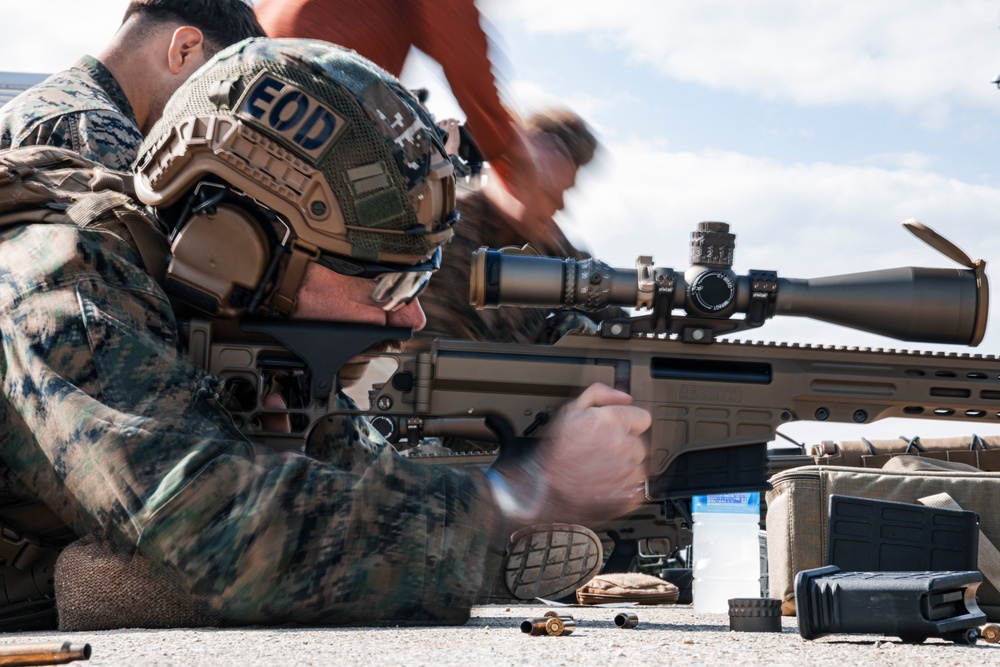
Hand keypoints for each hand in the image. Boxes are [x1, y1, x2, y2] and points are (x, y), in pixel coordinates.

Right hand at [437, 118, 461, 154]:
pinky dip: (456, 120)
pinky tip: (458, 121)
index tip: (441, 124)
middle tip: (449, 122)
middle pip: (443, 121)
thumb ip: (439, 137)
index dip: (439, 123)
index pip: (437, 124)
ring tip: (454, 121)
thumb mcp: (439, 142)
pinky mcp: (454, 128)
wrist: (450, 149)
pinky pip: (455, 121)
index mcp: (437, 131)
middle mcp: (442, 128)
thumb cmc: (445, 148)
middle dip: (446, 121)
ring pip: (448, 120)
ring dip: (451, 120)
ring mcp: (448, 128)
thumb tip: (441, 136)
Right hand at [492, 383, 650, 526]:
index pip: (643, 418)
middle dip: (625, 445)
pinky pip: (637, 486)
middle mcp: (624, 446)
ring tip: (602, 468)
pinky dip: (625, 487)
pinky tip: (606, 483)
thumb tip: (623, 397)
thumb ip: (599, 395)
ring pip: (638, 465)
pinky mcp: (629, 495)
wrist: (548, 490)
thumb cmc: (557, 454)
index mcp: (611, 422)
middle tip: (602, 450)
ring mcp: (628, 472)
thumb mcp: (570, 412)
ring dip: (625, 466)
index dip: (629, 422)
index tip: (618, 430)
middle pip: (640, 443)